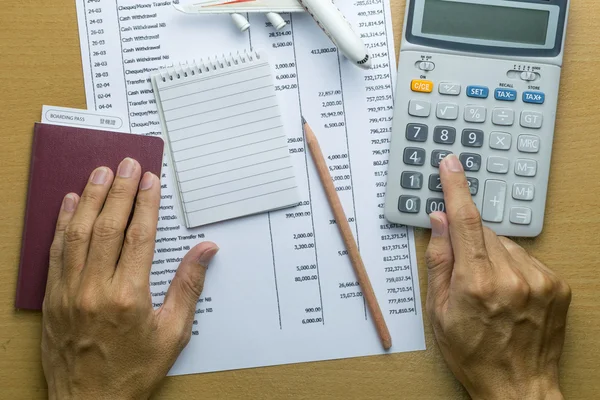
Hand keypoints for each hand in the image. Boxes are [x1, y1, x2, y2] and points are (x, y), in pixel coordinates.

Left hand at [42, 158, 218, 399]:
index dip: (146, 203)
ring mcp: (69, 292)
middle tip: (128, 164)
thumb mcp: (173, 333)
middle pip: (108, 227)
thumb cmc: (134, 372)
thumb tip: (206, 250)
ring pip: (78, 233)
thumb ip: (188, 287)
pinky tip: (70, 202)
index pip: (139, 236)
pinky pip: (56, 253)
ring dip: (91, 198)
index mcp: (130, 296)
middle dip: (120, 191)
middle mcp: (96, 289)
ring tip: (101, 171)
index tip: (150, 179)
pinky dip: (62, 224)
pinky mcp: (52, 299)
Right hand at [425, 154, 570, 399]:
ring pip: (506, 245)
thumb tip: (438, 223)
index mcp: (476, 284)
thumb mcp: (439, 312)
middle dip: (469, 242)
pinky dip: (513, 267)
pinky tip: (509, 292)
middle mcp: (511, 277)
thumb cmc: (473, 355)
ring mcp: (539, 280)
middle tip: (465, 271)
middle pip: (484, 232)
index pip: (464, 222)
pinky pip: (527, 258)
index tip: (451, 165)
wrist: (518, 387)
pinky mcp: (556, 285)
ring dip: (492, 256)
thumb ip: (439, 261)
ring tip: (489, 290)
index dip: (456, 189)